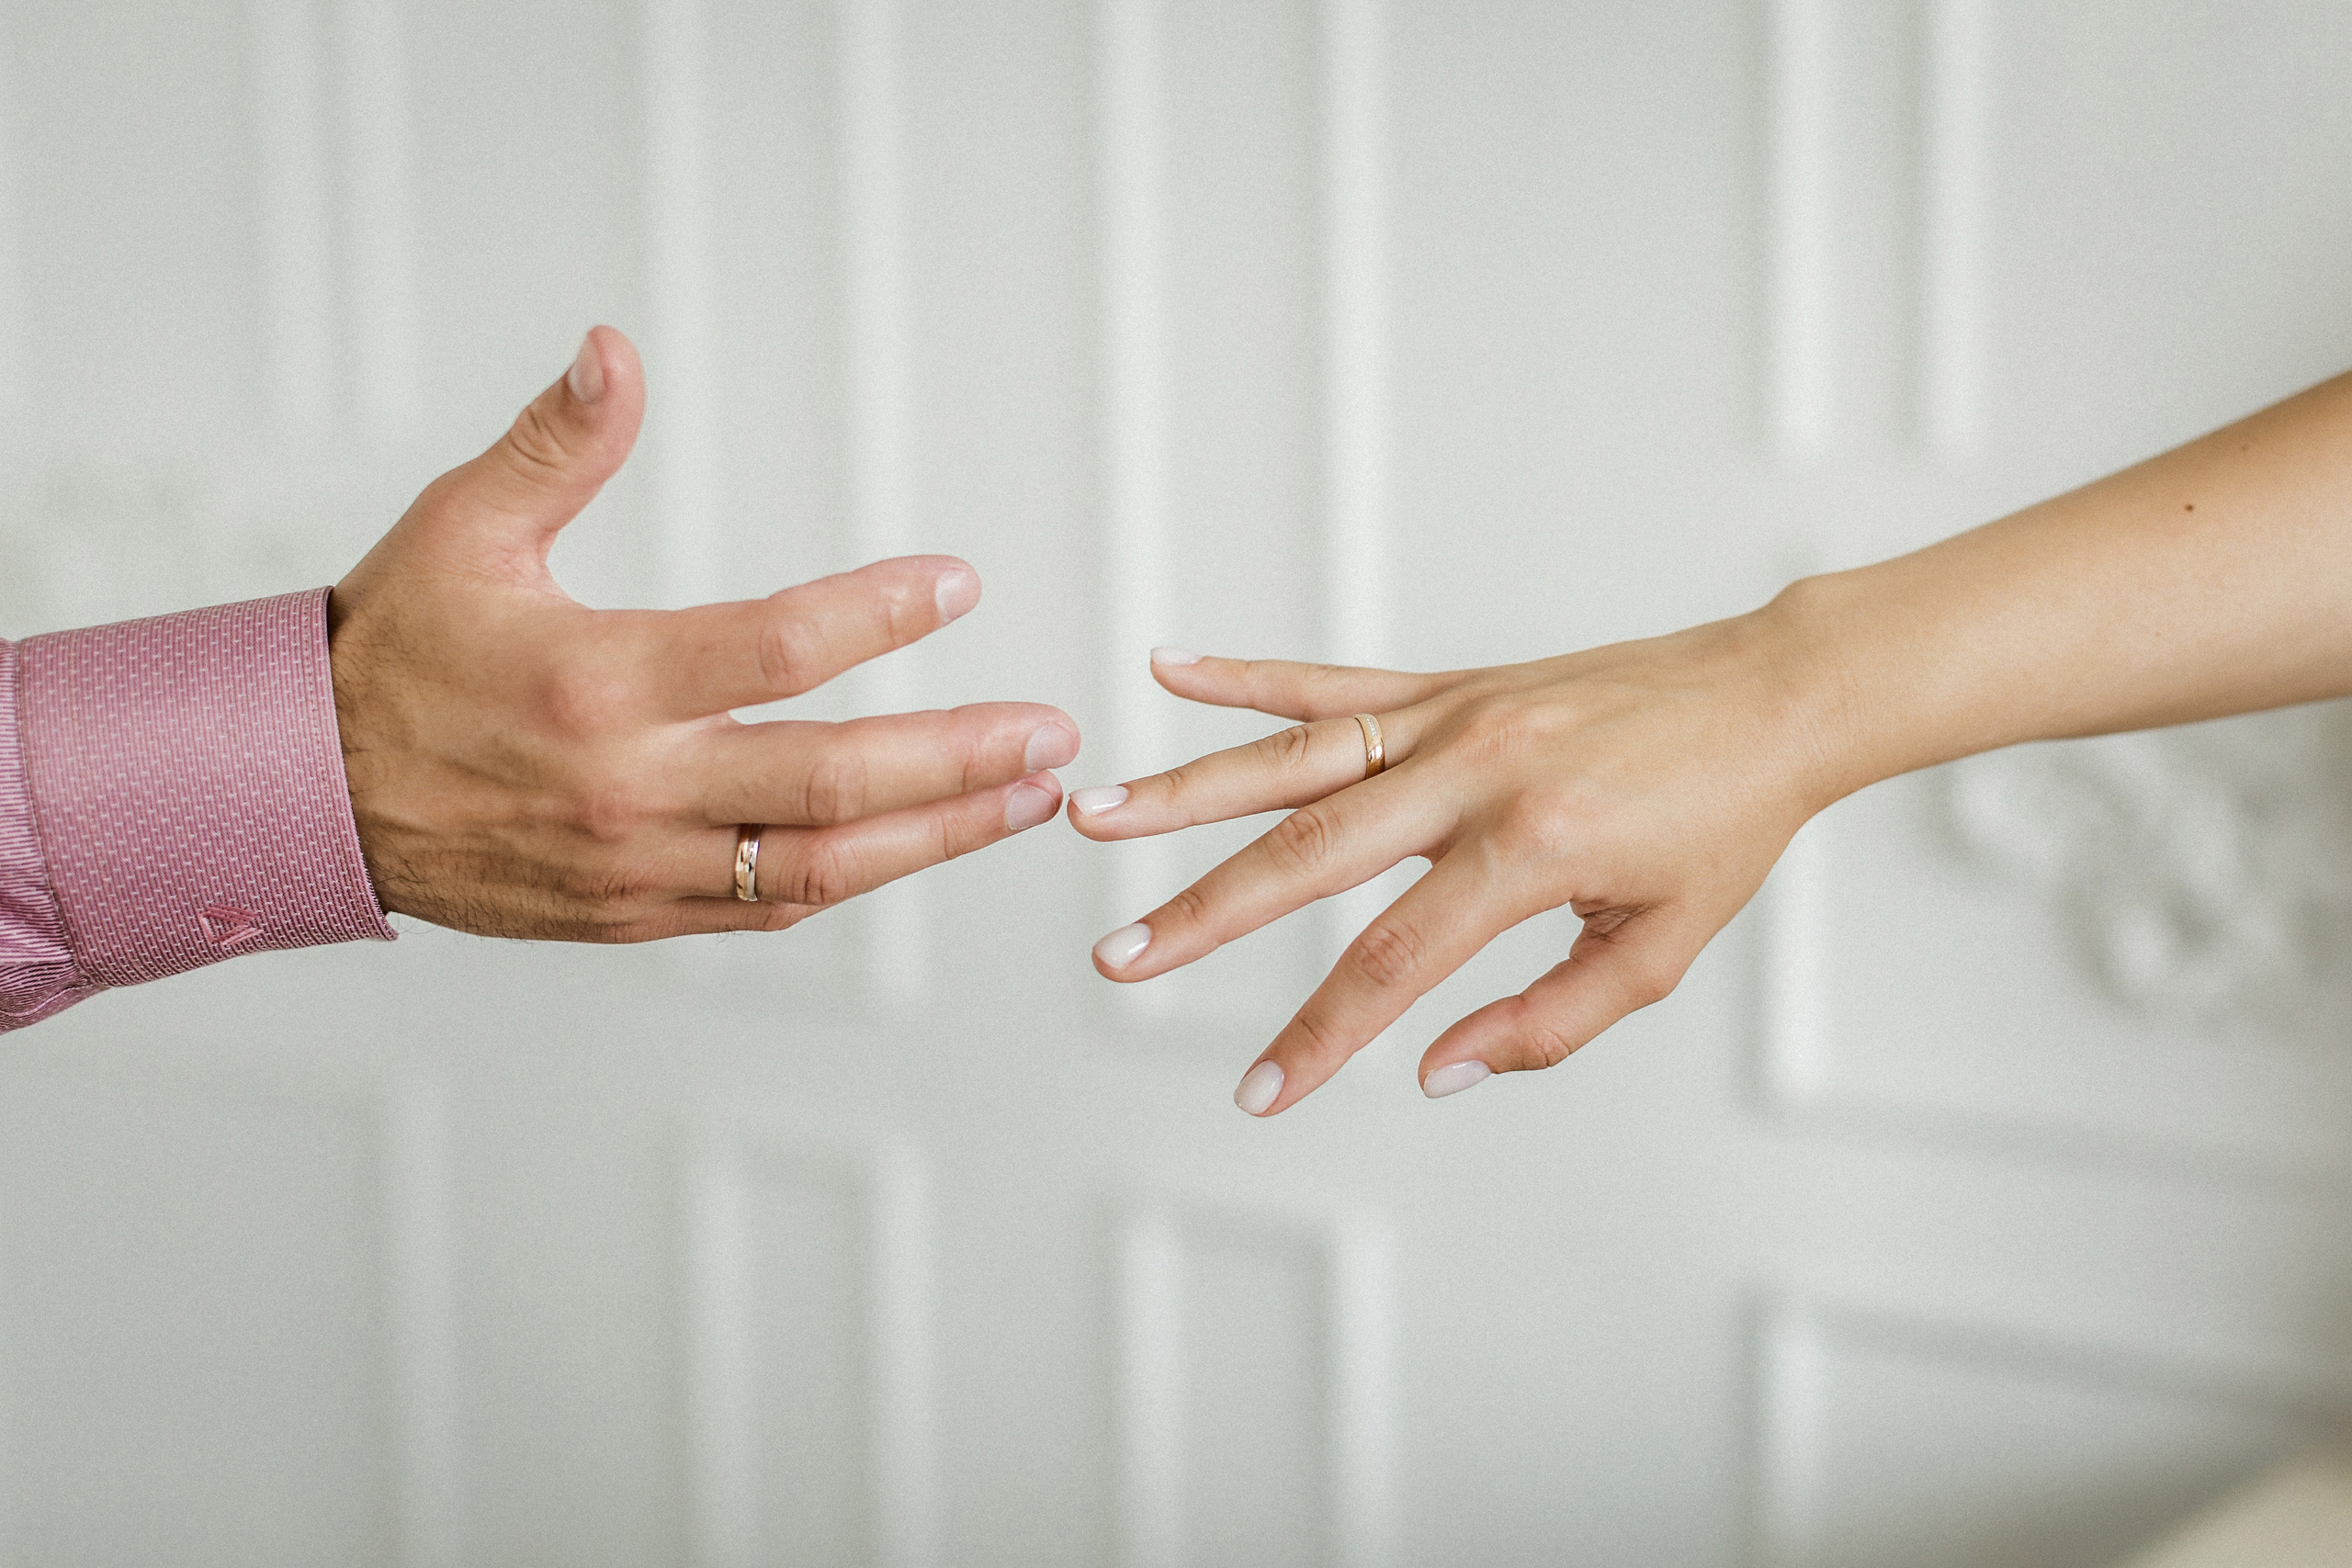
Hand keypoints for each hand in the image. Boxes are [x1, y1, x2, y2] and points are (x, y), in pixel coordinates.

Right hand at [329, 326, 1075, 939]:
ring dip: (935, 835)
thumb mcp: (463, 529)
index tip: (956, 584)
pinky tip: (920, 847)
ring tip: (1025, 801)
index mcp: (598, 681)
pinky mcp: (634, 915)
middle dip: (958, 758)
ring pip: (816, 865)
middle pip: (830, 780)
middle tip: (1052, 737)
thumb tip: (618, 350)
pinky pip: (765, 908)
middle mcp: (630, 786)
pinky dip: (851, 879)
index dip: (878, 613)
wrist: (304, 794)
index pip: (775, 649)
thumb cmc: (393, 652)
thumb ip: (558, 444)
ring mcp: (637, 864)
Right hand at [1066, 621, 1834, 1114]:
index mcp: (1530, 850)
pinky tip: (1170, 670)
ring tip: (1097, 814)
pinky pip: (1334, 678)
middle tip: (1119, 960)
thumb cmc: (1722, 828)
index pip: (1394, 961)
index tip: (1259, 1093)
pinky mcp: (1453, 682)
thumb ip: (1547, 1021)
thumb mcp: (1658, 950)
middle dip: (1204, 915)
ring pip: (1296, 756)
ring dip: (1189, 790)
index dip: (1322, 1038)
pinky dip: (1249, 676)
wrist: (1772, 695)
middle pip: (1308, 854)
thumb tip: (1435, 1072)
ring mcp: (1455, 716)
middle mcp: (1474, 773)